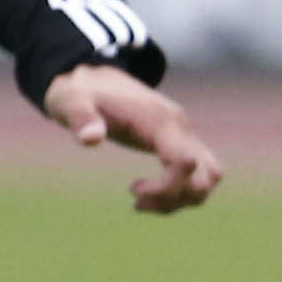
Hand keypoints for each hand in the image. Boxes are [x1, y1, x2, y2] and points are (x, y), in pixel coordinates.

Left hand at [42, 65, 224, 211]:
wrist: (96, 80)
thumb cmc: (82, 93)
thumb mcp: (71, 102)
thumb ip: (80, 117)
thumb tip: (91, 140)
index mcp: (160, 120)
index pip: (185, 163)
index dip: (165, 188)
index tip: (131, 188)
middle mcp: (181, 127)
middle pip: (204, 177)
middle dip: (173, 199)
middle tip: (136, 200)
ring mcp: (185, 134)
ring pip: (209, 178)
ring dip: (182, 199)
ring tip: (142, 201)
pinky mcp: (182, 142)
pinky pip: (201, 174)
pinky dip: (182, 192)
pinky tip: (150, 194)